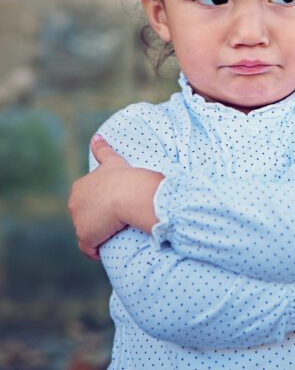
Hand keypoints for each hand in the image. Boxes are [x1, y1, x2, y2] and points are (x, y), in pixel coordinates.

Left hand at [68, 135, 161, 260]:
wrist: (128, 192)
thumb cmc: (124, 177)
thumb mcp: (112, 161)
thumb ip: (102, 149)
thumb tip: (96, 136)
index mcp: (80, 186)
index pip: (86, 198)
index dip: (99, 203)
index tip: (113, 205)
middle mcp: (75, 203)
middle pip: (85, 215)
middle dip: (96, 219)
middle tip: (117, 219)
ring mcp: (79, 220)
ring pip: (88, 231)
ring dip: (99, 233)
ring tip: (116, 232)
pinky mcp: (85, 236)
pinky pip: (89, 248)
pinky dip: (95, 250)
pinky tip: (105, 249)